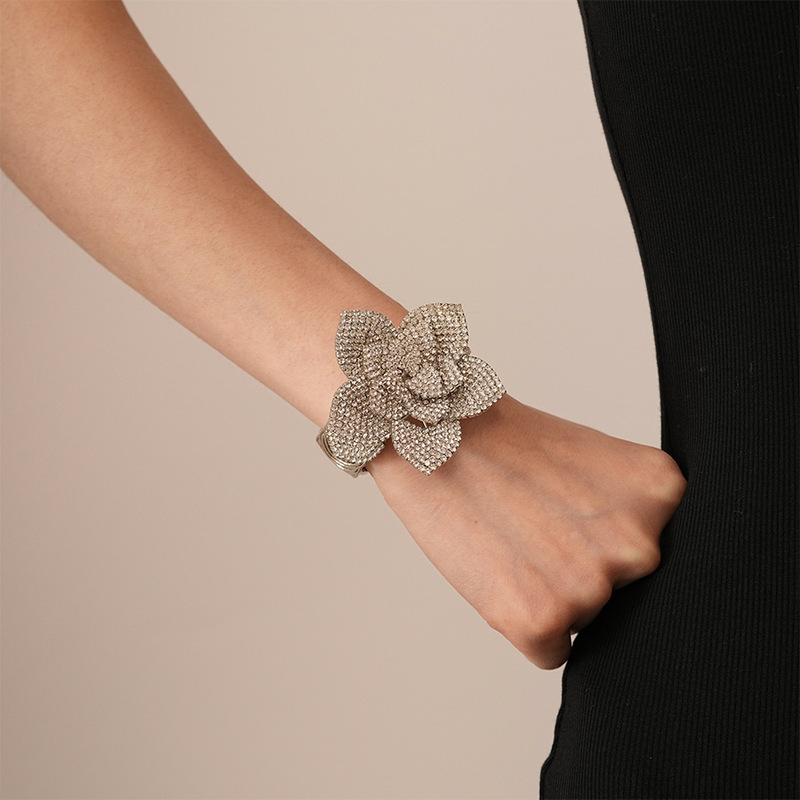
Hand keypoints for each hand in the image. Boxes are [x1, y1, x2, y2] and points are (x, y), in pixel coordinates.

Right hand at [367, 394, 685, 668]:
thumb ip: (635, 514)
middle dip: (583, 570)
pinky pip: (550, 651)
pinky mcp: (541, 619)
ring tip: (510, 539)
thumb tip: (646, 581)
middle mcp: (640, 545)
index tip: (567, 510)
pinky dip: (523, 624)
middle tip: (534, 525)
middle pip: (626, 592)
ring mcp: (592, 585)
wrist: (434, 434)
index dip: (602, 536)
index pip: (652, 551)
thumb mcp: (599, 462)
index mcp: (662, 494)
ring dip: (551, 595)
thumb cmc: (503, 444)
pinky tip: (499, 570)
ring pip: (586, 620)